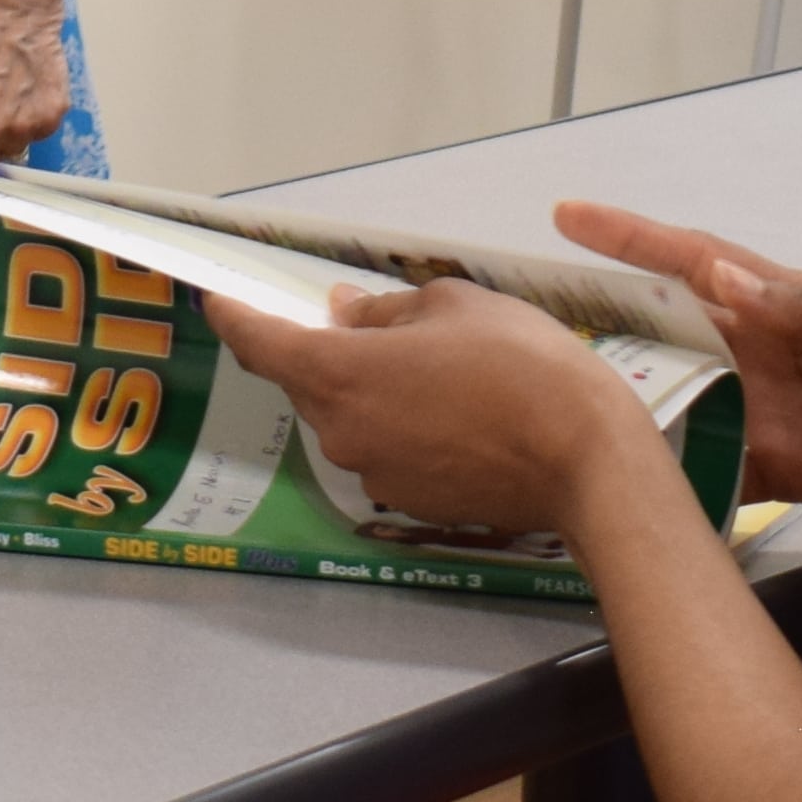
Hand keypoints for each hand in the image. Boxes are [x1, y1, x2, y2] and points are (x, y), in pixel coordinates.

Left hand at [207, 278, 645, 541]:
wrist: (583, 458)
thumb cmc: (519, 364)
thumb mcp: (454, 305)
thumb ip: (387, 311)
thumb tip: (348, 315)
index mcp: (340, 373)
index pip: (261, 343)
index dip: (235, 317)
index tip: (218, 299)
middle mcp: (342, 431)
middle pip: (311, 382)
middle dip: (330, 350)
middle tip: (375, 323)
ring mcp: (375, 473)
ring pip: (353, 418)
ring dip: (373, 391)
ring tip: (437, 368)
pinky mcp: (411, 502)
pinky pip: (388, 450)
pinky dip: (403, 426)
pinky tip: (456, 411)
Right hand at [556, 199, 801, 509]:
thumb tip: (725, 281)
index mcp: (778, 304)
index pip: (692, 260)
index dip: (631, 236)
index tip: (570, 216)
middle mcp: (758, 352)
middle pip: (667, 332)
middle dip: (604, 324)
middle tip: (534, 325)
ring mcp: (763, 410)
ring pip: (677, 400)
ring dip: (632, 404)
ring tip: (564, 408)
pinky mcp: (778, 467)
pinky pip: (712, 468)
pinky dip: (676, 475)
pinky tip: (636, 484)